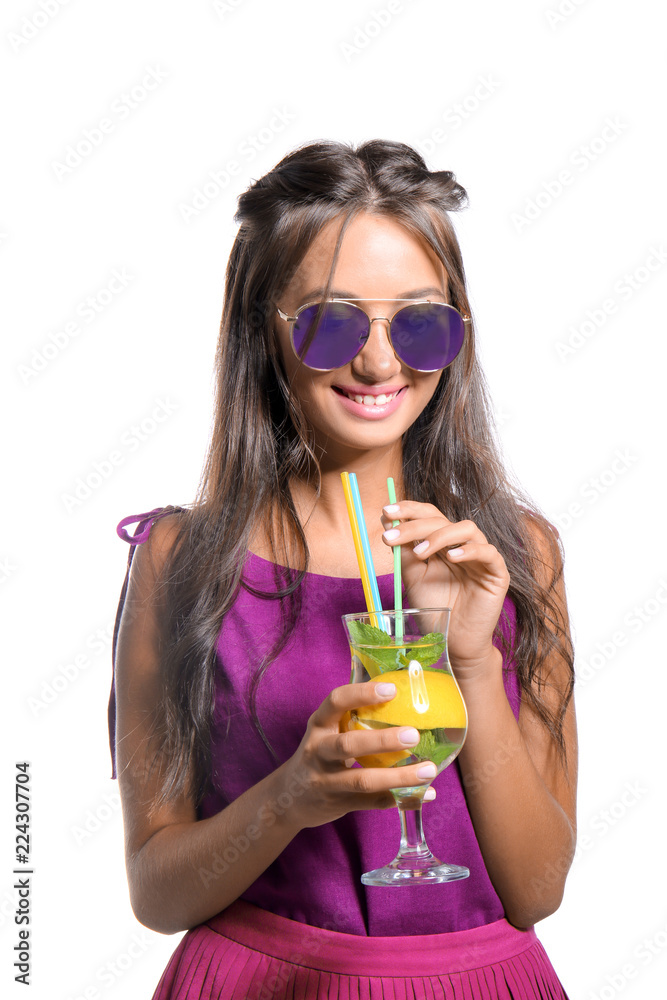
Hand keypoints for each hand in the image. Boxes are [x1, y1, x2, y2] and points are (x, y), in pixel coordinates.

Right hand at [284, 679, 437, 830]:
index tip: (391, 689)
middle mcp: (318, 751)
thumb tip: (401, 696)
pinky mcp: (337, 804)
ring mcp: (325, 781)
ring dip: (398, 776)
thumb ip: (353, 717)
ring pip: (363, 780)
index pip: (336, 702)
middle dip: (383, 740)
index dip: (362, 693)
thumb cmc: (319, 754)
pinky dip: (400, 798)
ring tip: (428, 770)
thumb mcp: (326, 731)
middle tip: (413, 735)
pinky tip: (425, 793)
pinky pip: (372, 802)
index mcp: (319, 725)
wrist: (288, 798)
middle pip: (349, 744)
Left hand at [381, 501, 509, 672]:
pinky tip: (452, 557)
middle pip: (442, 520)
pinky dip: (469, 550)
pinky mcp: (497, 573)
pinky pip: (488, 552)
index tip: (386, 512)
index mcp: (442, 544)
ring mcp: (481, 557)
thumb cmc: (435, 612)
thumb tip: (388, 521)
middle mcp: (462, 545)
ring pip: (467, 528)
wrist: (453, 643)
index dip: (409, 510)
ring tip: (419, 553)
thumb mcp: (413, 578)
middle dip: (414, 524)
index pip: (429, 515)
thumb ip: (404, 551)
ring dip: (439, 535)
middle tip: (392, 536)